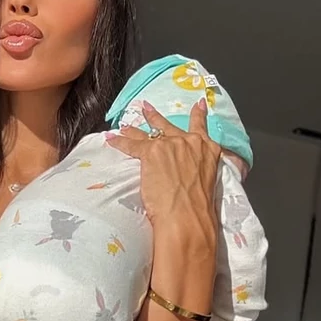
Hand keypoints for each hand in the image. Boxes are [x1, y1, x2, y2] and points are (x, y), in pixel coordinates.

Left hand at [106, 98, 219, 254]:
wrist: (187, 215)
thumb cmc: (198, 206)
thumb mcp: (209, 180)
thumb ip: (201, 168)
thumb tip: (194, 175)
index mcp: (207, 149)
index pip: (201, 127)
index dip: (198, 115)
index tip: (198, 105)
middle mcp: (190, 141)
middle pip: (169, 126)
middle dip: (155, 117)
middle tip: (146, 108)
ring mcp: (170, 144)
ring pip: (148, 133)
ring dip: (134, 129)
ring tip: (125, 124)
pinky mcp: (151, 152)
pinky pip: (131, 145)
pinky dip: (120, 142)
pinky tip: (112, 139)